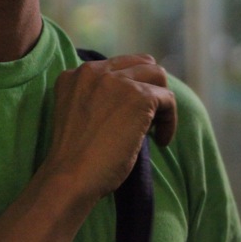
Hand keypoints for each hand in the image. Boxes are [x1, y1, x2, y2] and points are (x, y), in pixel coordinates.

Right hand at [45, 54, 176, 199]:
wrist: (70, 177)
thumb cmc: (75, 159)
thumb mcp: (81, 114)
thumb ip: (100, 98)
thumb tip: (137, 100)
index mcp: (75, 74)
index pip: (118, 66)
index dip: (132, 86)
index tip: (134, 112)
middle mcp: (94, 70)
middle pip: (141, 64)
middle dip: (150, 87)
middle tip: (150, 117)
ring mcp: (117, 80)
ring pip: (158, 76)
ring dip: (161, 101)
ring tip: (155, 129)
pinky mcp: (139, 96)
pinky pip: (168, 99)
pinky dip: (170, 121)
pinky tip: (161, 141)